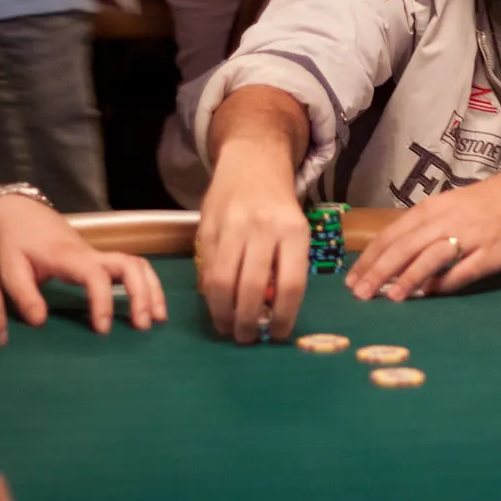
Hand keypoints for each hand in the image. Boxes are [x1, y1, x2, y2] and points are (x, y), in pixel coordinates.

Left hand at [0, 194, 168, 335]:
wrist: (23, 215)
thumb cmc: (17, 243)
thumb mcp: (11, 270)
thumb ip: (25, 296)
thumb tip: (41, 322)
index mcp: (70, 258)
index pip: (96, 276)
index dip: (103, 301)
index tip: (103, 328)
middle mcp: (92, 254)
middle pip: (130, 265)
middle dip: (141, 294)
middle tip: (143, 325)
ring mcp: (100, 255)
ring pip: (138, 265)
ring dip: (152, 289)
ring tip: (158, 318)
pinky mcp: (103, 259)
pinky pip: (134, 268)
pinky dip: (148, 285)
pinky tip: (151, 306)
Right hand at [196, 148, 310, 343]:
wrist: (251, 161)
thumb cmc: (278, 206)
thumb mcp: (295, 230)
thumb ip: (286, 267)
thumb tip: (272, 314)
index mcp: (293, 231)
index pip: (290, 285)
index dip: (283, 317)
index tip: (277, 335)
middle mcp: (262, 228)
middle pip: (251, 288)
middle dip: (247, 322)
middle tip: (246, 338)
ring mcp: (231, 227)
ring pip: (222, 282)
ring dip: (223, 314)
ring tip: (228, 328)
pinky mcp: (206, 227)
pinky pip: (206, 270)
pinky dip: (210, 294)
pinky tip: (217, 305)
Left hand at [347, 167, 500, 300]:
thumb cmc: (480, 204)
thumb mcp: (445, 209)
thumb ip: (421, 232)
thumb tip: (394, 262)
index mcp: (430, 209)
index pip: (391, 235)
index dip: (369, 258)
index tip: (351, 279)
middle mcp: (445, 221)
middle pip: (404, 247)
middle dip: (379, 271)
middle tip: (359, 294)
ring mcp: (469, 237)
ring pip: (430, 258)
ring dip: (408, 278)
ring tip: (389, 297)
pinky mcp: (491, 254)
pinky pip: (463, 271)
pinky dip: (444, 283)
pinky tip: (429, 294)